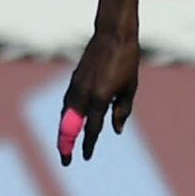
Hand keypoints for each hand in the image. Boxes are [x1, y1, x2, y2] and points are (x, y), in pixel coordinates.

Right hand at [60, 29, 141, 164]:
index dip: (88, 145)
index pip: (92, 128)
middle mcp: (84, 94)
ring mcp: (76, 85)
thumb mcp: (130, 88)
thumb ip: (122, 110)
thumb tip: (116, 130)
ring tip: (65, 145)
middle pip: (71, 126)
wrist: (113, 35)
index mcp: (100, 98)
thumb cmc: (127, 61)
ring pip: (66, 115)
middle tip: (66, 160)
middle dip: (67, 144)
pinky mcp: (74, 79)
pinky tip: (69, 123)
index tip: (85, 157)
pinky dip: (67, 116)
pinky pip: (68, 103)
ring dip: (64, 131)